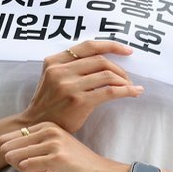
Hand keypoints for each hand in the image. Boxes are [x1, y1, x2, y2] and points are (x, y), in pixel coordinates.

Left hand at [0, 122, 125, 171]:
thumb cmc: (76, 163)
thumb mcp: (54, 146)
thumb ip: (32, 144)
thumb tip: (3, 149)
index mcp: (47, 125)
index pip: (10, 137)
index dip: (17, 153)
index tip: (35, 158)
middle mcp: (49, 130)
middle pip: (9, 147)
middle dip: (17, 161)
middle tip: (37, 166)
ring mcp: (53, 143)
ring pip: (14, 157)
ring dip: (24, 169)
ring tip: (43, 169)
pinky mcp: (56, 158)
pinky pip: (26, 166)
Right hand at [20, 40, 141, 132]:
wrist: (37, 125)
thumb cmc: (51, 102)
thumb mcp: (54, 78)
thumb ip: (71, 66)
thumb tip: (105, 62)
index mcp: (54, 61)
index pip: (88, 46)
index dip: (111, 46)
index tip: (128, 51)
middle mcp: (60, 71)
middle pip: (101, 60)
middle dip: (120, 69)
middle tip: (128, 79)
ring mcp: (69, 85)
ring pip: (107, 75)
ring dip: (124, 81)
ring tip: (130, 87)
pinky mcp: (79, 101)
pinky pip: (110, 91)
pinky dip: (126, 91)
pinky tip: (134, 92)